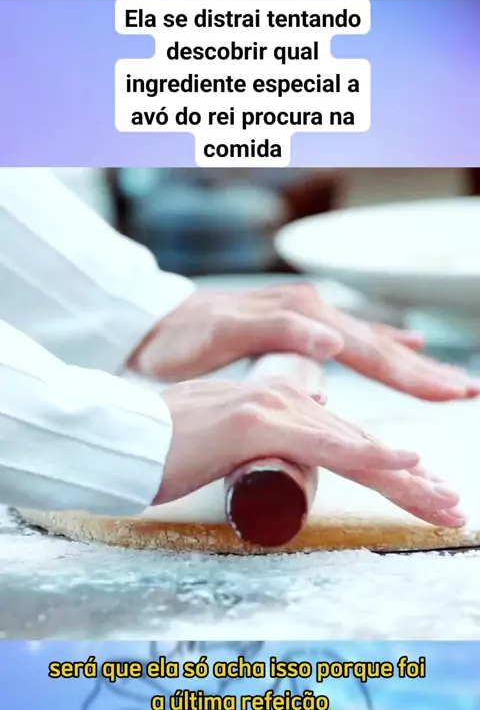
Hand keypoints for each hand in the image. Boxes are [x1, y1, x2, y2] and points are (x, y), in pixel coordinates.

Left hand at [129, 284, 479, 400]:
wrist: (149, 323)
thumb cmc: (180, 337)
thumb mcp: (222, 332)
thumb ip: (279, 332)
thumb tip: (334, 341)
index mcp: (304, 318)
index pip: (371, 352)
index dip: (413, 376)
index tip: (451, 394)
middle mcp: (313, 315)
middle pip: (381, 349)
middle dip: (426, 373)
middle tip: (468, 392)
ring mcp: (307, 320)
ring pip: (372, 345)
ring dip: (412, 364)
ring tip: (448, 380)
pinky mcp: (298, 330)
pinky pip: (353, 340)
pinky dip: (383, 347)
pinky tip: (403, 347)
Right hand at [157, 378, 464, 528]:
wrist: (122, 439)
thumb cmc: (166, 449)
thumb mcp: (224, 443)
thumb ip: (256, 435)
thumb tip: (280, 441)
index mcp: (282, 412)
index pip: (349, 446)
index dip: (391, 473)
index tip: (425, 495)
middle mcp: (285, 405)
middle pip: (362, 448)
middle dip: (412, 483)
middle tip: (452, 507)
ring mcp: (272, 411)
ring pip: (354, 448)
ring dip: (406, 479)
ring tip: (446, 503)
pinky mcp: (257, 424)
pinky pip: (322, 444)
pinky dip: (366, 455)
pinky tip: (406, 463)